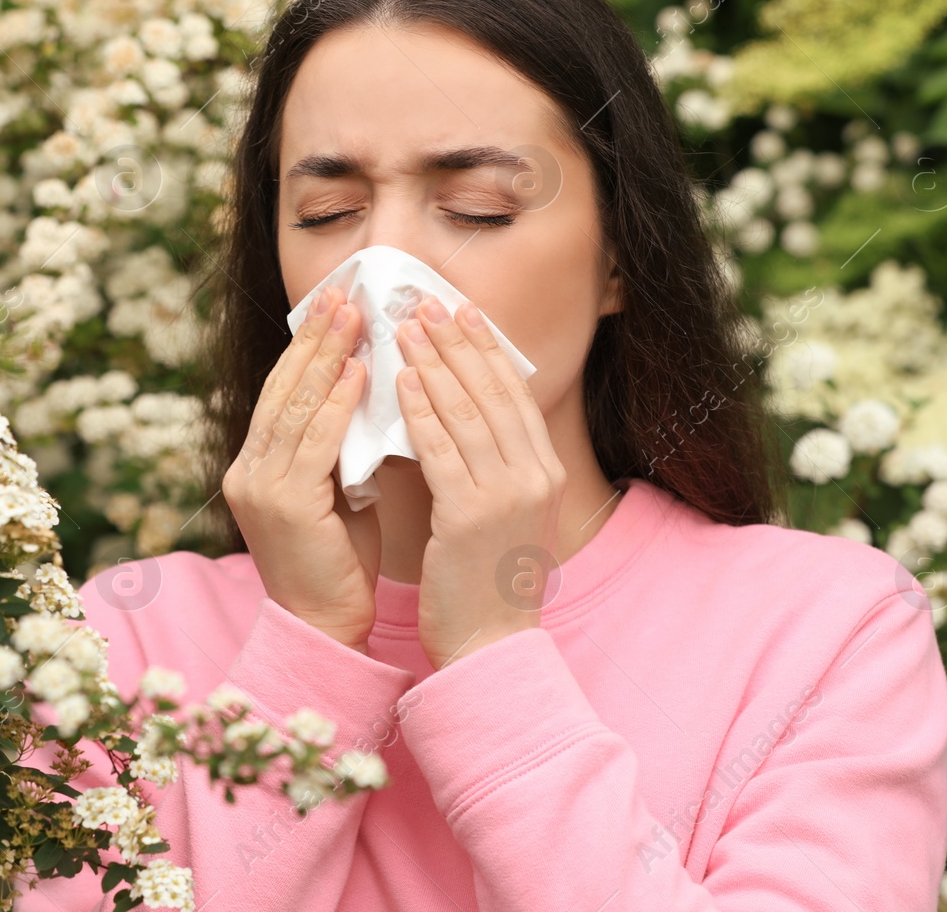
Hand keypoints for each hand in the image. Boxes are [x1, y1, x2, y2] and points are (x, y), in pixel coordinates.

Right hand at [222, 284, 383, 651]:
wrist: (324, 628)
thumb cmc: (339, 560)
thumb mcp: (338, 490)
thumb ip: (342, 444)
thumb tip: (375, 388)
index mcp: (257, 465)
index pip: (282, 391)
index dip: (307, 345)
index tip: (335, 303)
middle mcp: (248, 470)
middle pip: (282, 388)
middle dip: (315, 337)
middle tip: (343, 290)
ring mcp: (259, 487)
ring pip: (294, 407)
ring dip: (326, 357)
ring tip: (353, 316)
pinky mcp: (282, 506)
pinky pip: (312, 443)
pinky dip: (335, 404)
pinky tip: (357, 373)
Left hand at [395, 294, 566, 670]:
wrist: (491, 645)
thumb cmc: (486, 578)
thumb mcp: (503, 510)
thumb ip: (491, 462)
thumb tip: (457, 409)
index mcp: (544, 470)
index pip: (513, 392)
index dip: (485, 347)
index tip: (460, 311)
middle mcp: (534, 475)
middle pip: (492, 391)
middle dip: (457, 341)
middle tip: (425, 302)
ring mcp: (506, 495)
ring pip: (466, 412)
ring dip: (433, 363)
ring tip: (404, 329)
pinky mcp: (471, 516)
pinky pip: (441, 451)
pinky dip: (421, 412)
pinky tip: (401, 383)